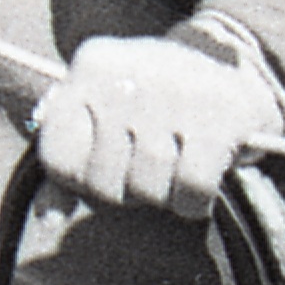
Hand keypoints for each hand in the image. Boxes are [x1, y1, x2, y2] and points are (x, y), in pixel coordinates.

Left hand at [27, 29, 284, 217]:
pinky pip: (190, 193)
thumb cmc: (157, 100)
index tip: (106, 165)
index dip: (80, 179)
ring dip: (165, 193)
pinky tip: (202, 173)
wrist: (236, 64)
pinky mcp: (217, 120)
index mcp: (90, 66)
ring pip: (147, 190)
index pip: (57, 156)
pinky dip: (195, 200)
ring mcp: (171, 96)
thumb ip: (71, 160)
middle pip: (103, 183)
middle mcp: (125, 76)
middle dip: (128, 188)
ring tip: (177, 159)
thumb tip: (48, 219)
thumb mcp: (106, 112)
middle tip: (150, 159)